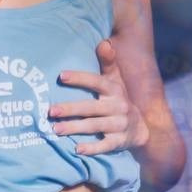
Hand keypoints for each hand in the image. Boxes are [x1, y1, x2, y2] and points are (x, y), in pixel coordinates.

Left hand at [48, 39, 148, 155]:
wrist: (141, 128)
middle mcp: (118, 106)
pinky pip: (105, 145)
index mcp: (114, 90)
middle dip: (71, 109)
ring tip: (55, 130)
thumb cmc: (119, 100)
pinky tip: (77, 149)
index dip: (80, 78)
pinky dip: (92, 148)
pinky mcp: (119, 141)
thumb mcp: (116, 81)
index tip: (61, 76)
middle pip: (91, 107)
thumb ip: (108, 63)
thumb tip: (103, 42)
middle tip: (50, 111)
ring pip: (95, 126)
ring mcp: (119, 125)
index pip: (97, 82)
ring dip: (75, 128)